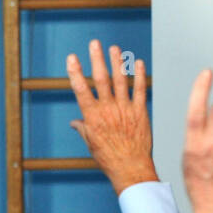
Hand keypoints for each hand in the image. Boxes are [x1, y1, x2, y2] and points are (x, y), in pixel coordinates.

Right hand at [65, 40, 157, 193]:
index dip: (75, 72)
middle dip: (97, 59)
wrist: (131, 168)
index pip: (81, 89)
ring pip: (120, 81)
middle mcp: (108, 109)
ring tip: (114, 48)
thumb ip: (83, 128)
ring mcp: (125, 109)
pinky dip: (139, 76)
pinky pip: (140, 90)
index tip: (72, 57)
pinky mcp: (140, 112)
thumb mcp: (91, 143)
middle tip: (94, 43)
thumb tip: (74, 122)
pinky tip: (138, 63)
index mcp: (93, 116)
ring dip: (117, 63)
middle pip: (101, 79)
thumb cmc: (109, 158)